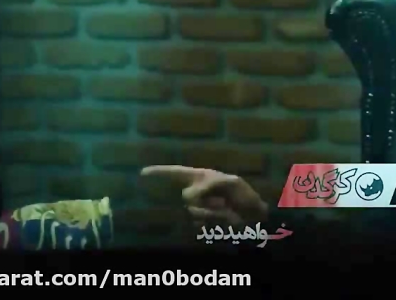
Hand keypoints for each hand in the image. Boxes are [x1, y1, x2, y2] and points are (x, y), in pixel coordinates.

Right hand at [140, 165, 268, 227]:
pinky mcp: (202, 220)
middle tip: (223, 200)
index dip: (159, 172)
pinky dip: (213, 220)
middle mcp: (195, 191)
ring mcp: (198, 206)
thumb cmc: (243, 193)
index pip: (175, 172)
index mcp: (200, 177)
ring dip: (213, 211)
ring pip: (194, 211)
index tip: (142, 172)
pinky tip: (224, 218)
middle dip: (205, 198)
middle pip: (187, 197)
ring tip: (227, 208)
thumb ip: (209, 184)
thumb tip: (189, 195)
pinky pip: (199, 222)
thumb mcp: (230, 183)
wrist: (253, 213)